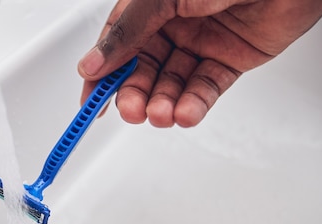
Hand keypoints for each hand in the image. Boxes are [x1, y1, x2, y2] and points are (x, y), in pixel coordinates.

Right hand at [78, 0, 321, 126]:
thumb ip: (127, 32)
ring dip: (164, 104)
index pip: (117, 46)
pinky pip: (206, 87)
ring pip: (173, 84)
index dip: (101, 76)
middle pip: (144, 70)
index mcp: (150, 6)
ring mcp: (201, 42)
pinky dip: (194, 104)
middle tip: (132, 111)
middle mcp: (173, 25)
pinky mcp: (230, 59)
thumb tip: (92, 63)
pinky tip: (185, 114)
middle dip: (136, 94)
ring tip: (161, 115)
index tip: (91, 102)